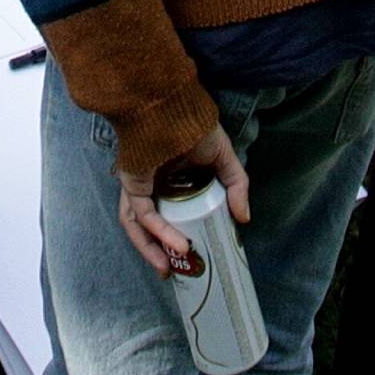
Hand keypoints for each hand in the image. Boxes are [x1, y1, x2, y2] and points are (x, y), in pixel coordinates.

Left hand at [117, 125, 249, 274]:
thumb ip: (236, 186)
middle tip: (177, 272)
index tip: (195, 255)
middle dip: (159, 251)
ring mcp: (138, 184)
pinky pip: (141, 213)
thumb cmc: (195, 124)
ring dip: (152, 249)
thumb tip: (244, 220)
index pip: (169, 213)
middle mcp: (151, 184)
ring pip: (138, 225)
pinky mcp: (131, 182)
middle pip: (148, 225)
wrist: (172, 102)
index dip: (177, 236)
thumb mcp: (224, 157)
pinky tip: (177, 244)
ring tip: (170, 268)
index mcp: (170, 178)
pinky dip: (158, 231)